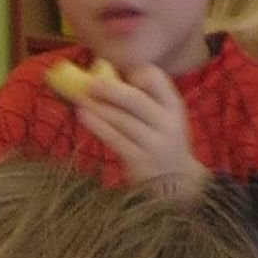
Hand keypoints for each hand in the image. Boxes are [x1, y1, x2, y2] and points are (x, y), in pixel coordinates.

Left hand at [74, 62, 205, 192]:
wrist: (176, 184)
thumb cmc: (161, 141)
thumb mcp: (163, 117)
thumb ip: (145, 98)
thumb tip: (106, 73)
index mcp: (173, 105)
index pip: (156, 79)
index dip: (137, 73)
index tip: (122, 75)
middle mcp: (166, 123)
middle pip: (136, 100)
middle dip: (111, 90)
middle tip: (90, 82)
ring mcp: (153, 144)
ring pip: (122, 120)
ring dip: (99, 107)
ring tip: (81, 97)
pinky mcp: (139, 161)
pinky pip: (115, 139)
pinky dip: (98, 126)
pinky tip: (84, 116)